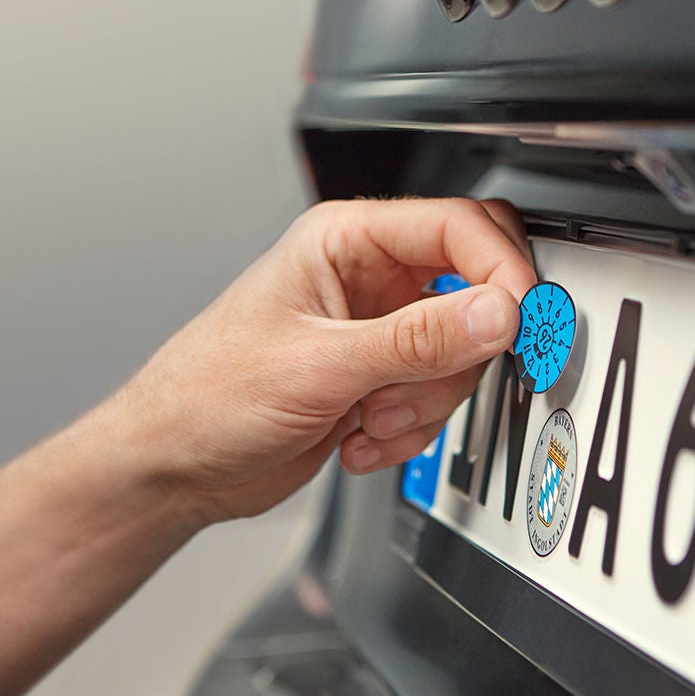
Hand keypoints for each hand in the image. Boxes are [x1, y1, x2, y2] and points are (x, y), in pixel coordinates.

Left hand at [116, 198, 535, 523]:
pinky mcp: (382, 377)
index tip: (521, 322)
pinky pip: (438, 395)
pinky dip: (410, 428)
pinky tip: (359, 435)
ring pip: (462, 351)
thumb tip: (497, 313)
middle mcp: (369, 276)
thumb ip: (416, 340)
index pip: (458, 228)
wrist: (173, 467)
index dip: (501, 271)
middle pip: (474, 286)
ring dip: (426, 399)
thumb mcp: (317, 364)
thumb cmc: (205, 395)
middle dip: (464, 346)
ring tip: (372, 416)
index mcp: (347, 240)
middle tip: (446, 375)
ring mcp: (379, 329)